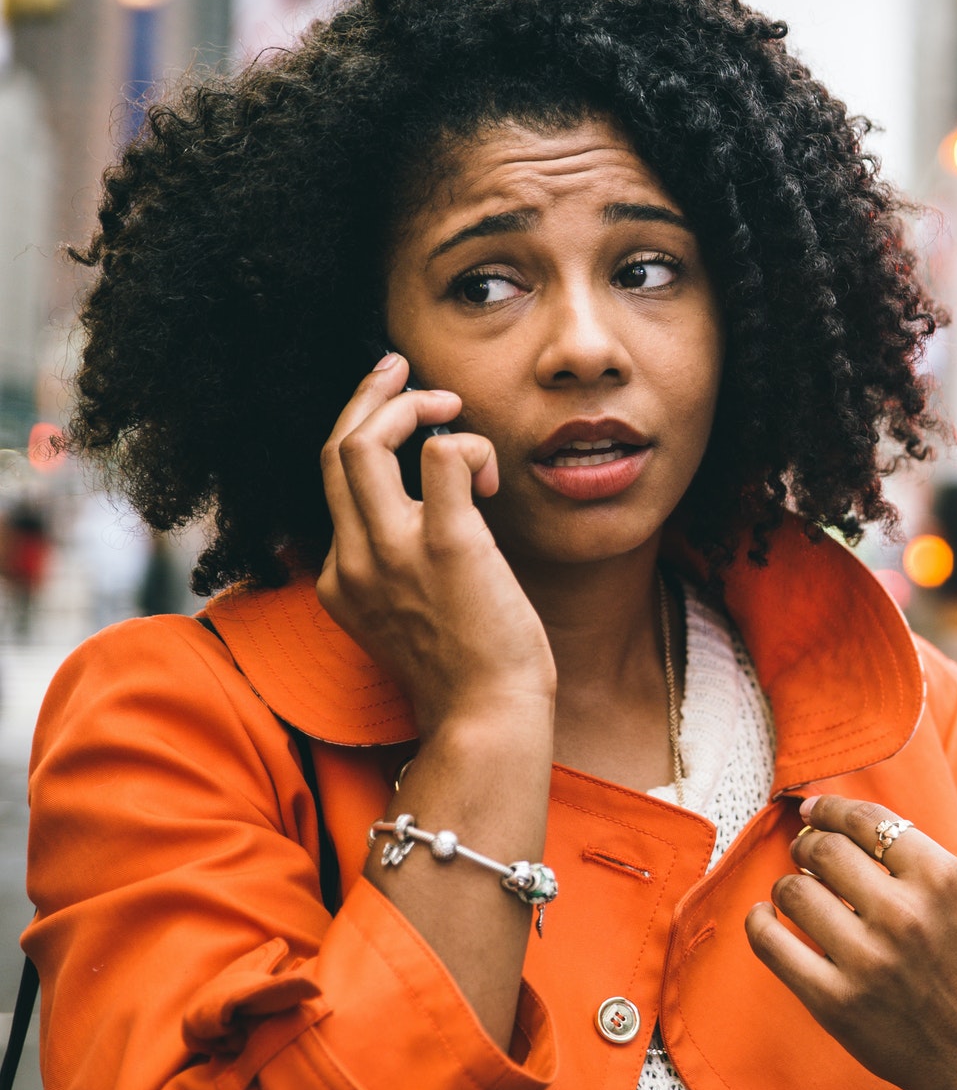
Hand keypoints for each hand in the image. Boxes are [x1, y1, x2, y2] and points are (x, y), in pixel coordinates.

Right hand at [316, 353, 555, 735]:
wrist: (486, 721)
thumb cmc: (466, 677)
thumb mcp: (408, 621)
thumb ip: (400, 574)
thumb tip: (433, 521)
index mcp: (339, 581)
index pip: (332, 486)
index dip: (360, 435)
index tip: (391, 408)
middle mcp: (353, 562)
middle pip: (334, 451)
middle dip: (366, 396)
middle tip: (401, 368)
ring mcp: (394, 552)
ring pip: (364, 443)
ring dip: (407, 406)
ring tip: (448, 403)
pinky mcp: (448, 546)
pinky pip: (442, 456)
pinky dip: (466, 445)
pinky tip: (491, 475)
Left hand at [746, 752, 956, 1089]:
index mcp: (941, 878)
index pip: (865, 820)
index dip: (833, 809)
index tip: (817, 811)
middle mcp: (903, 916)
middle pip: (823, 850)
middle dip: (808, 842)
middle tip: (807, 848)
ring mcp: (866, 961)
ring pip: (794, 891)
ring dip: (787, 881)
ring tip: (798, 885)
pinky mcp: (834, 1001)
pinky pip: (772, 945)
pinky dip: (758, 922)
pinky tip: (765, 915)